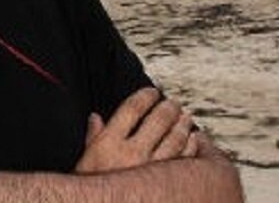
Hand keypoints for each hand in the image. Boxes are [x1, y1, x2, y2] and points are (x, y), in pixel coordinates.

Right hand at [74, 87, 197, 173]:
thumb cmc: (90, 187)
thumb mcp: (85, 161)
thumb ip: (92, 137)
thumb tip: (95, 117)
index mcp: (109, 142)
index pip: (132, 108)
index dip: (144, 96)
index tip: (152, 92)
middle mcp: (131, 153)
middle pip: (157, 119)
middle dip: (168, 107)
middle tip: (173, 103)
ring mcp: (149, 169)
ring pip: (174, 138)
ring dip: (182, 124)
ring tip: (185, 117)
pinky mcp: (163, 185)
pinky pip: (183, 160)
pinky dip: (190, 147)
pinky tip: (193, 139)